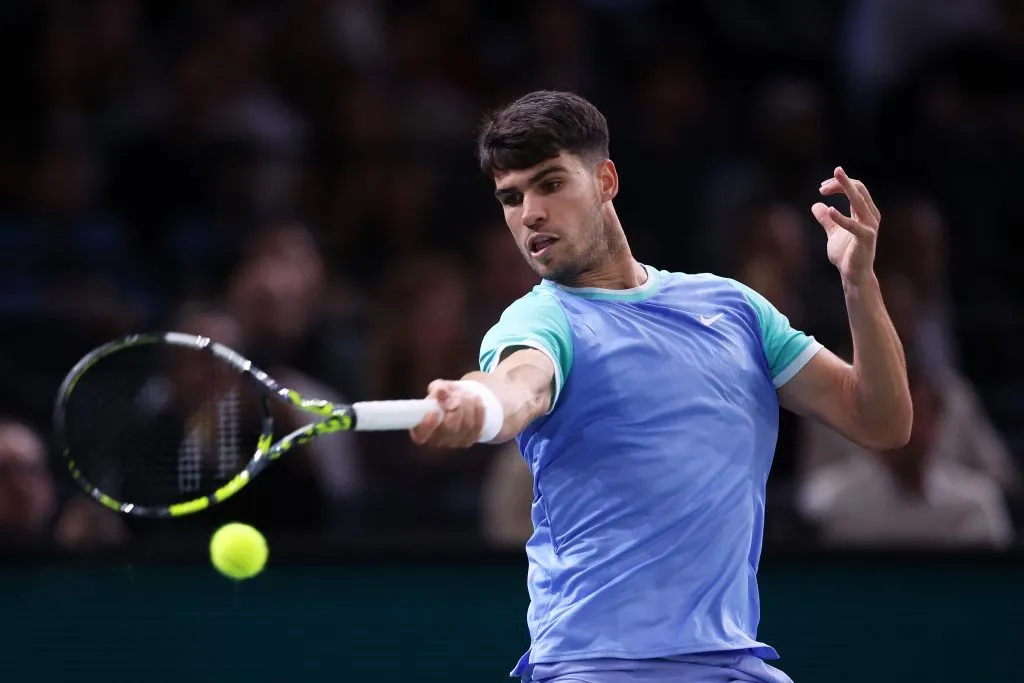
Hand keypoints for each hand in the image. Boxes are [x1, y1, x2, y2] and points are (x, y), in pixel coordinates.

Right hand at [409, 380, 486, 448]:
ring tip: (467, 394)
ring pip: (466, 426)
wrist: (460, 400)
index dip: (427, 426)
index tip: (434, 411)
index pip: (421, 436)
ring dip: (468, 406)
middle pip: (449, 429)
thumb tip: (441, 391)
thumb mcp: (439, 388)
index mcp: (421, 429)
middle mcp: (436, 440)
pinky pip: (477, 427)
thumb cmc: (444, 395)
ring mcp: (453, 442)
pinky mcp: (468, 440)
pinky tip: (476, 401)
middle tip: (457, 395)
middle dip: (456, 408)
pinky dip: (478, 411)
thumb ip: (438, 389)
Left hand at [812, 167, 881, 285]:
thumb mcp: (833, 233)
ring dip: (844, 190)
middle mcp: (870, 215)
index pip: (856, 189)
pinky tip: (829, 210)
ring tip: (827, 186)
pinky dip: (841, 218)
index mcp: (865, 212)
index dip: (839, 184)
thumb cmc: (846, 254)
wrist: (853, 275)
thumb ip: (826, 220)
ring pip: (859, 201)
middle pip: (859, 190)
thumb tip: (816, 205)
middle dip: (842, 182)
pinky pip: (853, 225)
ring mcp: (870, 226)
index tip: (822, 187)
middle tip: (822, 185)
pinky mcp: (866, 238)